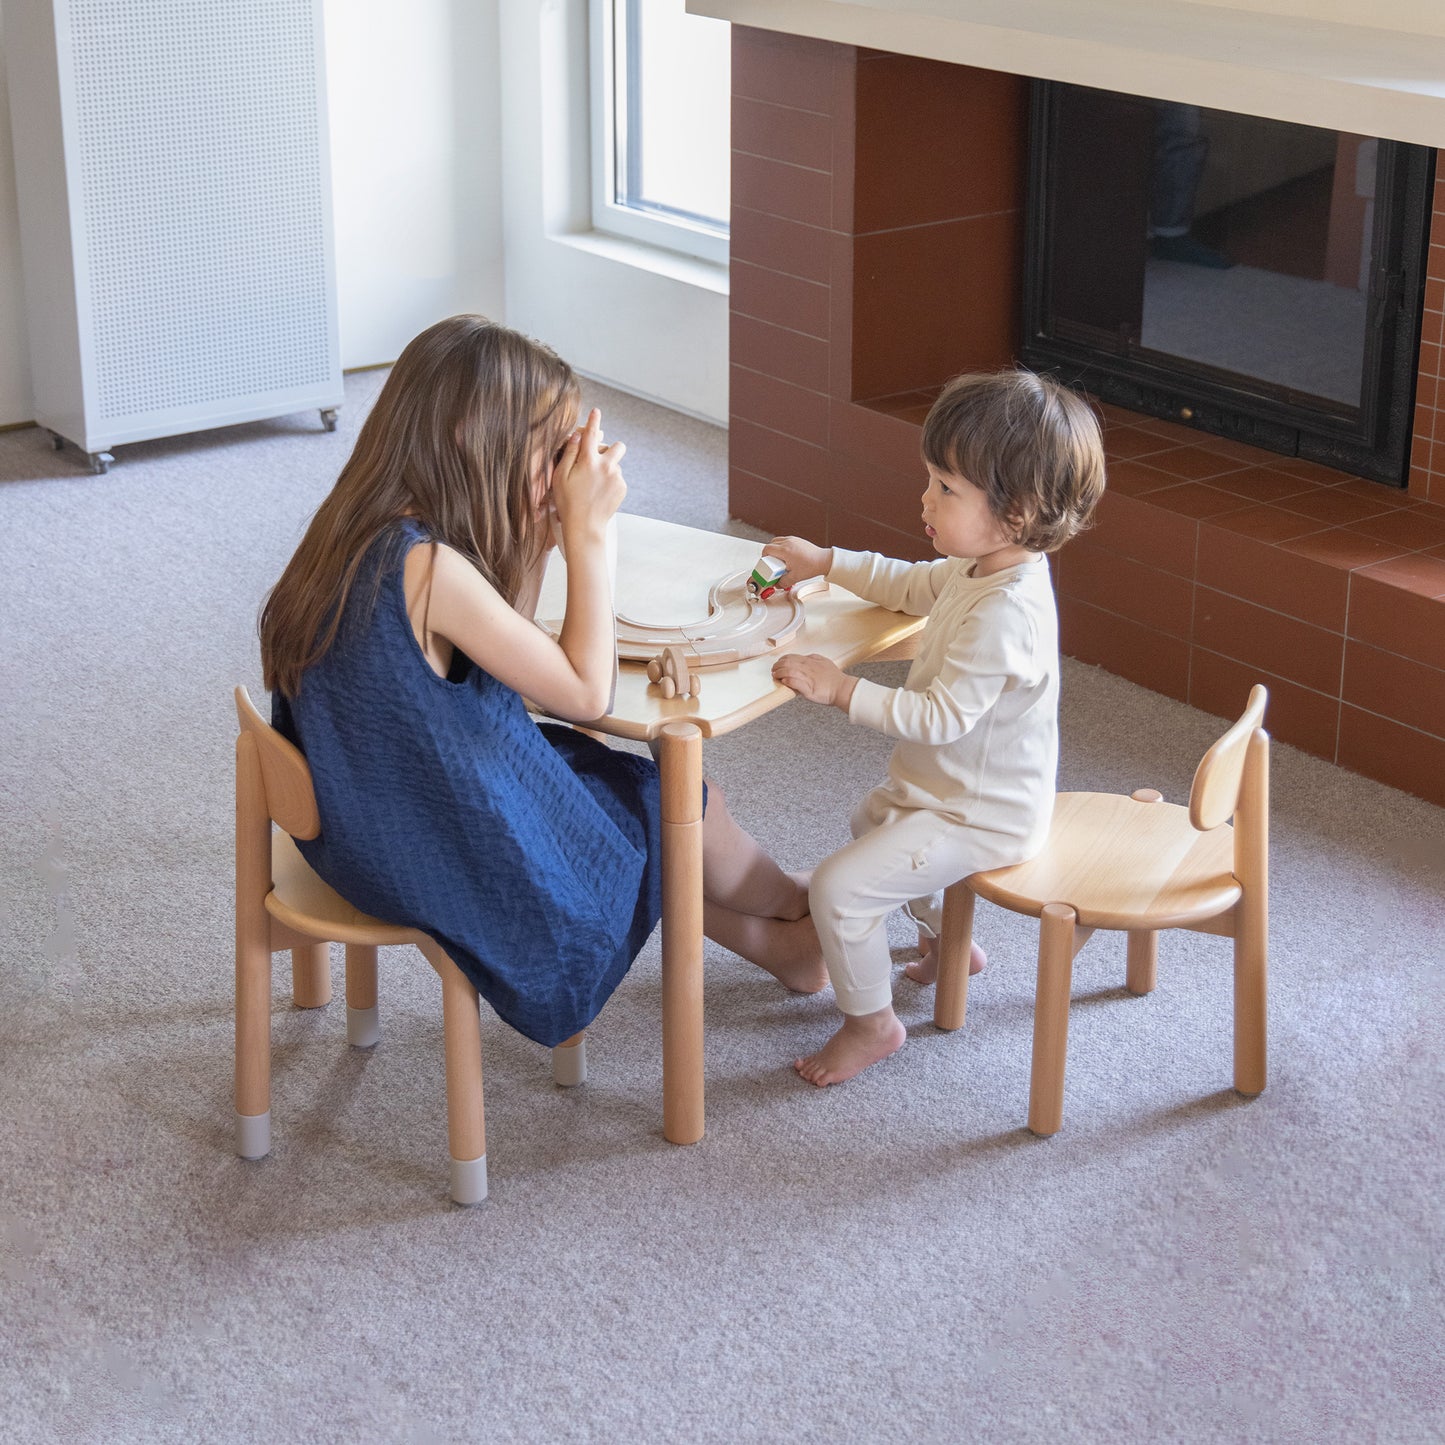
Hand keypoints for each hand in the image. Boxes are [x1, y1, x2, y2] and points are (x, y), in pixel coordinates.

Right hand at [551, 408, 625, 545]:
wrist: (585, 527)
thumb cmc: (567, 502)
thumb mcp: (560, 477)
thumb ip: (569, 454)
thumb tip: (576, 436)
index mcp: (588, 460)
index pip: (591, 434)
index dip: (594, 421)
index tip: (596, 411)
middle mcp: (606, 465)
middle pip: (618, 446)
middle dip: (611, 449)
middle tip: (599, 460)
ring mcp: (616, 477)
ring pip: (616, 464)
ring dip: (608, 469)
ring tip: (593, 485)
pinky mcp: (622, 488)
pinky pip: (618, 478)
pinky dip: (610, 482)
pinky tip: (599, 494)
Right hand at [761, 536, 831, 585]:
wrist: (824, 560)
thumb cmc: (812, 565)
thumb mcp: (794, 577)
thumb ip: (782, 582)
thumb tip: (777, 584)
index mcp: (785, 550)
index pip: (767, 550)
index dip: (763, 558)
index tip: (766, 565)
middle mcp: (788, 542)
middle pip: (770, 545)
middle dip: (768, 555)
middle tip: (772, 564)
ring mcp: (793, 540)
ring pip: (777, 542)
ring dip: (775, 550)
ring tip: (779, 561)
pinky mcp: (797, 540)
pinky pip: (784, 541)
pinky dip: (782, 548)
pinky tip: (786, 557)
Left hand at [772, 652, 855, 710]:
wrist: (843, 689)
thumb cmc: (835, 678)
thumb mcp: (824, 662)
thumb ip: (814, 658)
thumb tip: (805, 657)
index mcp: (811, 661)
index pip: (792, 657)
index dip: (782, 660)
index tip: (778, 663)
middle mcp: (808, 667)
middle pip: (787, 663)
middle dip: (777, 666)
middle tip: (773, 670)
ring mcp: (808, 678)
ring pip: (789, 671)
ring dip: (779, 673)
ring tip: (775, 675)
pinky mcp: (809, 689)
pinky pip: (794, 682)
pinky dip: (787, 681)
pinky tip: (783, 681)